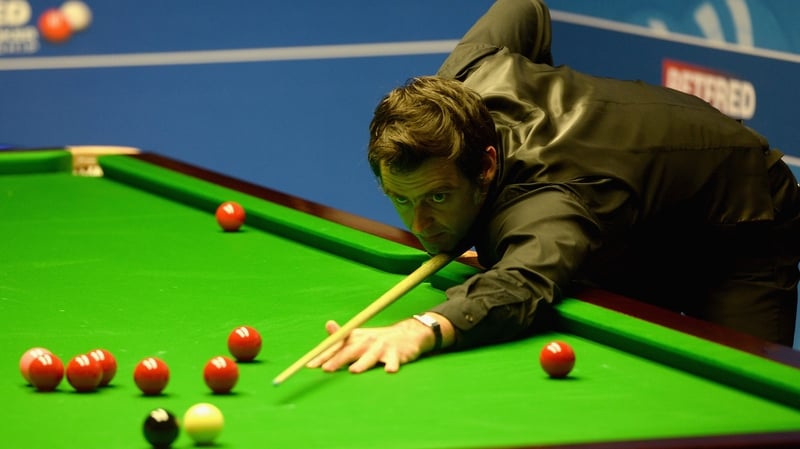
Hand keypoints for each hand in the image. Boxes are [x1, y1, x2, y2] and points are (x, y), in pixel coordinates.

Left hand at [306, 319, 432, 373]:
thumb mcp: (359, 336)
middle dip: (338, 360)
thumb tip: (328, 325)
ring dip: (363, 363)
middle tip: (326, 369)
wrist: (407, 334)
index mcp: (356, 338)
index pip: (337, 346)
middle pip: (350, 351)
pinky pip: (394, 361)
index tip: (311, 365)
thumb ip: (341, 336)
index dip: (323, 356)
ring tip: (354, 370)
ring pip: (371, 356)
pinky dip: (392, 365)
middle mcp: (367, 341)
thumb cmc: (377, 340)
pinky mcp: (397, 354)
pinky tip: (389, 371)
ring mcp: (382, 347)